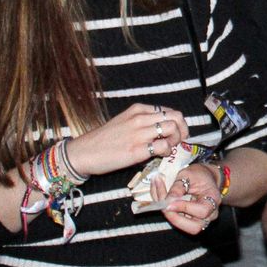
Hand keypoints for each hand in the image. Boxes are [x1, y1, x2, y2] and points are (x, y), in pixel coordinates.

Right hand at [65, 102, 187, 176]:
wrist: (84, 152)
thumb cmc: (104, 139)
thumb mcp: (124, 121)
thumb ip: (143, 122)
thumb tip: (162, 129)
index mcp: (138, 109)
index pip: (169, 111)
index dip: (177, 123)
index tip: (175, 134)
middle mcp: (140, 118)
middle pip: (176, 117)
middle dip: (182, 130)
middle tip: (177, 142)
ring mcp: (139, 134)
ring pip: (172, 130)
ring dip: (176, 141)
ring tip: (168, 149)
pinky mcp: (137, 151)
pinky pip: (163, 147)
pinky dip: (167, 152)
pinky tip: (160, 156)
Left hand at [156, 163, 222, 234]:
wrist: (204, 177)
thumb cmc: (199, 175)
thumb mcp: (188, 174)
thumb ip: (178, 187)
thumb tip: (168, 200)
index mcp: (213, 199)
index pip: (201, 211)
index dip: (184, 207)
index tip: (169, 200)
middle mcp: (210, 214)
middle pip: (195, 227)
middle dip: (175, 218)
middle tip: (163, 206)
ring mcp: (201, 220)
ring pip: (186, 228)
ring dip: (170, 217)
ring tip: (160, 200)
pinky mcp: (191, 221)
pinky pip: (179, 223)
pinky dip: (168, 214)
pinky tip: (162, 200)